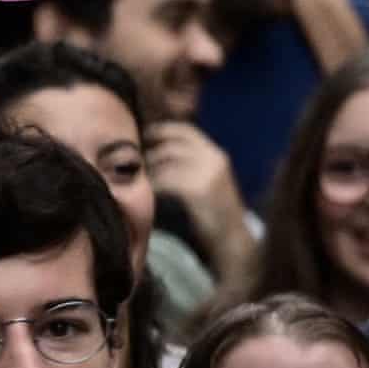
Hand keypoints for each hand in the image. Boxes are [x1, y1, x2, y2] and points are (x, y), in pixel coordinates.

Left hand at [145, 119, 247, 241]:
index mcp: (216, 155)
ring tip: (140, 178)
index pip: (186, 130)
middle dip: (150, 152)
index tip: (144, 134)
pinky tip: (148, 192)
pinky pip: (166, 180)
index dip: (162, 130)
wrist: (233, 238)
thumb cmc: (217, 212)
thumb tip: (161, 151)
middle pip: (171, 145)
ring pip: (166, 162)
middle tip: (136, 162)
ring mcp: (207, 173)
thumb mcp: (211, 180)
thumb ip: (193, 164)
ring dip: (148, 169)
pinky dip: (153, 184)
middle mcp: (214, 159)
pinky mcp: (198, 189)